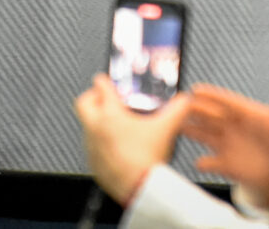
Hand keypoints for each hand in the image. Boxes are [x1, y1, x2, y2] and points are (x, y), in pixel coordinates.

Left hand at [73, 76, 190, 206]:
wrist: (140, 190)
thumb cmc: (147, 161)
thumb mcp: (166, 129)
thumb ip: (178, 110)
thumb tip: (184, 100)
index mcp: (110, 115)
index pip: (101, 87)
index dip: (104, 79)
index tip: (105, 79)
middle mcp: (96, 128)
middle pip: (84, 102)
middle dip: (93, 96)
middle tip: (104, 98)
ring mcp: (92, 146)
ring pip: (87, 125)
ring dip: (97, 121)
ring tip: (115, 124)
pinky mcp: (93, 163)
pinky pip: (92, 146)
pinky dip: (100, 142)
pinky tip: (116, 147)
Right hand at [184, 65, 268, 204]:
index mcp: (244, 112)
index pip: (224, 101)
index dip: (211, 96)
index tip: (196, 89)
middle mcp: (231, 126)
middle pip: (207, 115)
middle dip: (194, 110)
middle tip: (179, 104)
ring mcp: (226, 144)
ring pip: (202, 134)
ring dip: (190, 130)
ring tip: (176, 125)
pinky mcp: (226, 164)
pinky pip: (209, 163)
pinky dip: (203, 163)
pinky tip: (200, 162)